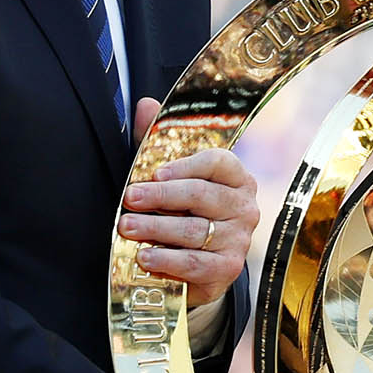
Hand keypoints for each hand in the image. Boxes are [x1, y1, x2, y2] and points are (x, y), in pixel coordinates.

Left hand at [120, 97, 258, 307]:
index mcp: (237, 178)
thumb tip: (146, 104)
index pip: (217, 163)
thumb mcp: (172, 178)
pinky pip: (195, 262)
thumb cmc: (184, 213)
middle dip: (161, 197)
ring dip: (156, 228)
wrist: (200, 267)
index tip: (154, 173)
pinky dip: (168, 260)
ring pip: (195, 230)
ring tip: (127, 227)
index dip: (185, 166)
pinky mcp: (228, 268)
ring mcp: (239, 239)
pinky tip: (146, 256)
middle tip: (129, 199)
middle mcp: (244, 206)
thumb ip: (159, 142)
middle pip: (202, 195)